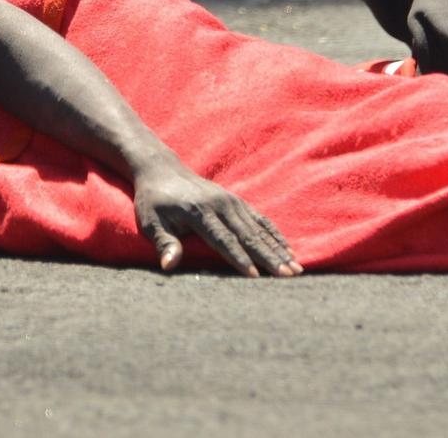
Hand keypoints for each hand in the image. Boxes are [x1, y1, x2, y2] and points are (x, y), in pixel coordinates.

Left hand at [132, 161, 300, 277]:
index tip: (255, 276)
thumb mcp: (151, 222)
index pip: (223, 239)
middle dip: (269, 257)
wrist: (162, 171)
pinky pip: (260, 220)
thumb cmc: (155, 202)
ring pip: (259, 229)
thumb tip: (168, 265)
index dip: (239, 258)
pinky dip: (275, 235)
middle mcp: (220, 205)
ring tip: (296, 268)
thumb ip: (163, 243)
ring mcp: (231, 202)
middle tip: (288, 276)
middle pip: (248, 235)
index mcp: (199, 211)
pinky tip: (288, 250)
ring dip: (278, 249)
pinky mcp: (237, 202)